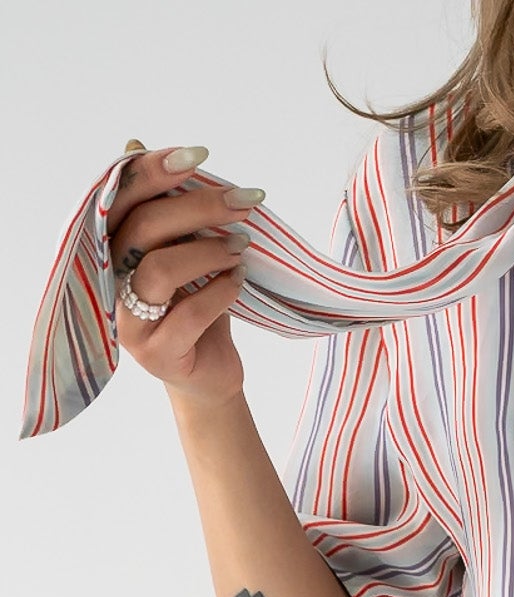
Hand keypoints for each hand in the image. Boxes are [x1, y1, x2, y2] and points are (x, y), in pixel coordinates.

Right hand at [106, 141, 261, 410]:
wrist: (209, 375)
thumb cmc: (195, 308)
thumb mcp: (182, 252)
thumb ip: (163, 209)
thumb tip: (136, 144)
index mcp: (110, 251)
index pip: (121, 199)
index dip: (153, 171)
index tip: (198, 155)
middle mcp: (110, 284)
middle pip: (143, 227)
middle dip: (197, 206)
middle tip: (243, 201)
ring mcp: (129, 322)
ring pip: (159, 268)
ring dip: (207, 250)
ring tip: (240, 244)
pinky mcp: (155, 353)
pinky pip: (189, 313)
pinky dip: (221, 291)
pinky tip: (239, 280)